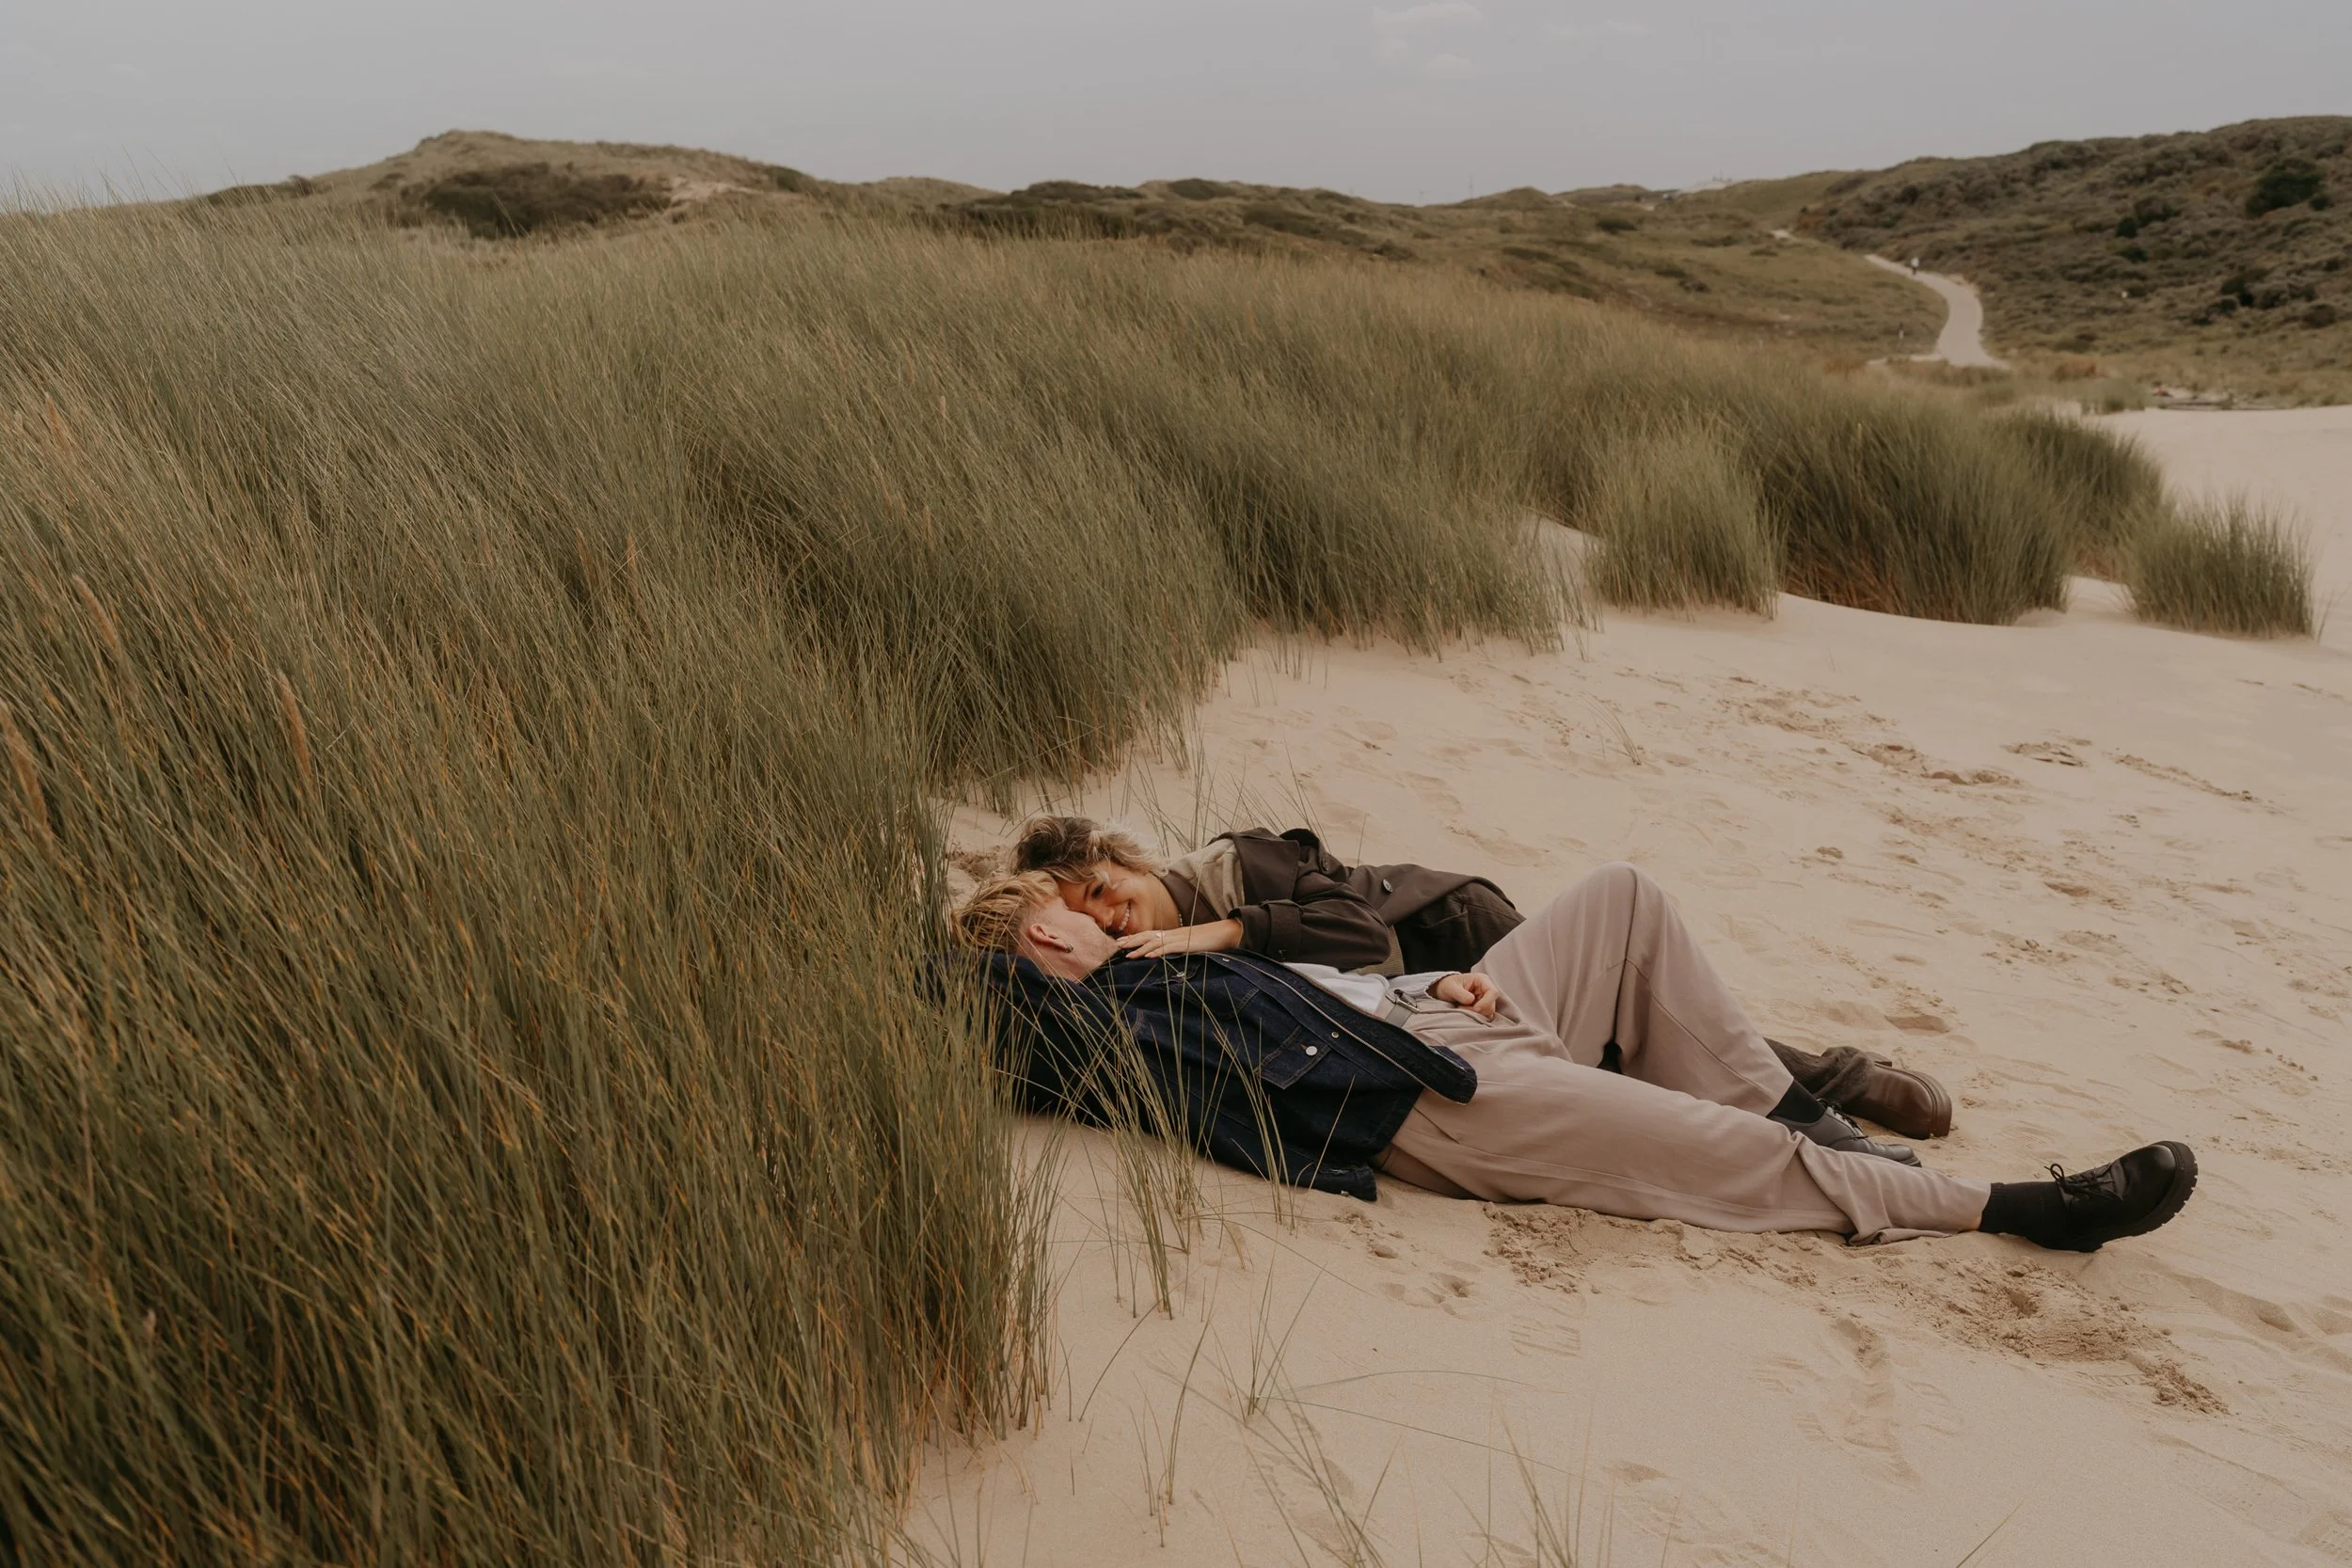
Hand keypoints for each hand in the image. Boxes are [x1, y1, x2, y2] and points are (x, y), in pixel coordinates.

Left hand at [1114, 919, 1243, 958]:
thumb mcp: (1190, 944)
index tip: (1120, 941)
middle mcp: (1173, 934)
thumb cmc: (1209, 940)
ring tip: (1128, 955)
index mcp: (1172, 934)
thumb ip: (1178, 948)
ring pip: (1155, 942)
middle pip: (1147, 936)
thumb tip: (1167, 955)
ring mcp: (1179, 939)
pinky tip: (1149, 956)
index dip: (1134, 937)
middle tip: (1116, 946)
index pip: (1149, 934)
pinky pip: (1169, 948)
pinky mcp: (1186, 944)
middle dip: (1131, 941)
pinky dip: (1158, 952)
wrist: (1225, 932)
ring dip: (1140, 949)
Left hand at [1432, 971, 1499, 1020]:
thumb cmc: (1447, 985)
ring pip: (1488, 1012)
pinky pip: (1484, 1016)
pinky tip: (1465, 1012)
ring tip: (1462, 1008)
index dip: (1486, 1002)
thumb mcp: (1450, 987)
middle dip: (1478, 1010)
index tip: (1476, 1008)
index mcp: (1481, 980)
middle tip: (1462, 1008)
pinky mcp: (1482, 1007)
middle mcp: (1486, 989)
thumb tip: (1471, 1000)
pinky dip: (1476, 1017)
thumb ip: (1460, 993)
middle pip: (1491, 1004)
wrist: (1444, 989)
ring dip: (1476, 1014)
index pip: (1493, 992)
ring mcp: (1485, 999)